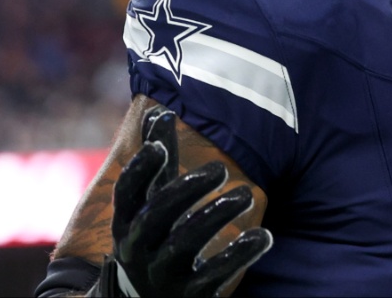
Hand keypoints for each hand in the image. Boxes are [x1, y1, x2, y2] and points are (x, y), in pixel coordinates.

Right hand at [88, 107, 272, 296]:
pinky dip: (240, 253)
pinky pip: (215, 274)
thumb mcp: (152, 202)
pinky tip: (264, 235)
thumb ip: (159, 161)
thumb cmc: (155, 238)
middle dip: (186, 189)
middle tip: (220, 168)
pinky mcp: (189, 294)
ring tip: (245, 194)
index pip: (127, 192)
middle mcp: (138, 247)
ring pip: (184, 242)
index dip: (140, 170)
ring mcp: (162, 273)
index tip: (159, 147)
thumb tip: (159, 111)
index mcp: (128, 220)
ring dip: (217, 214)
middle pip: (156, 215)